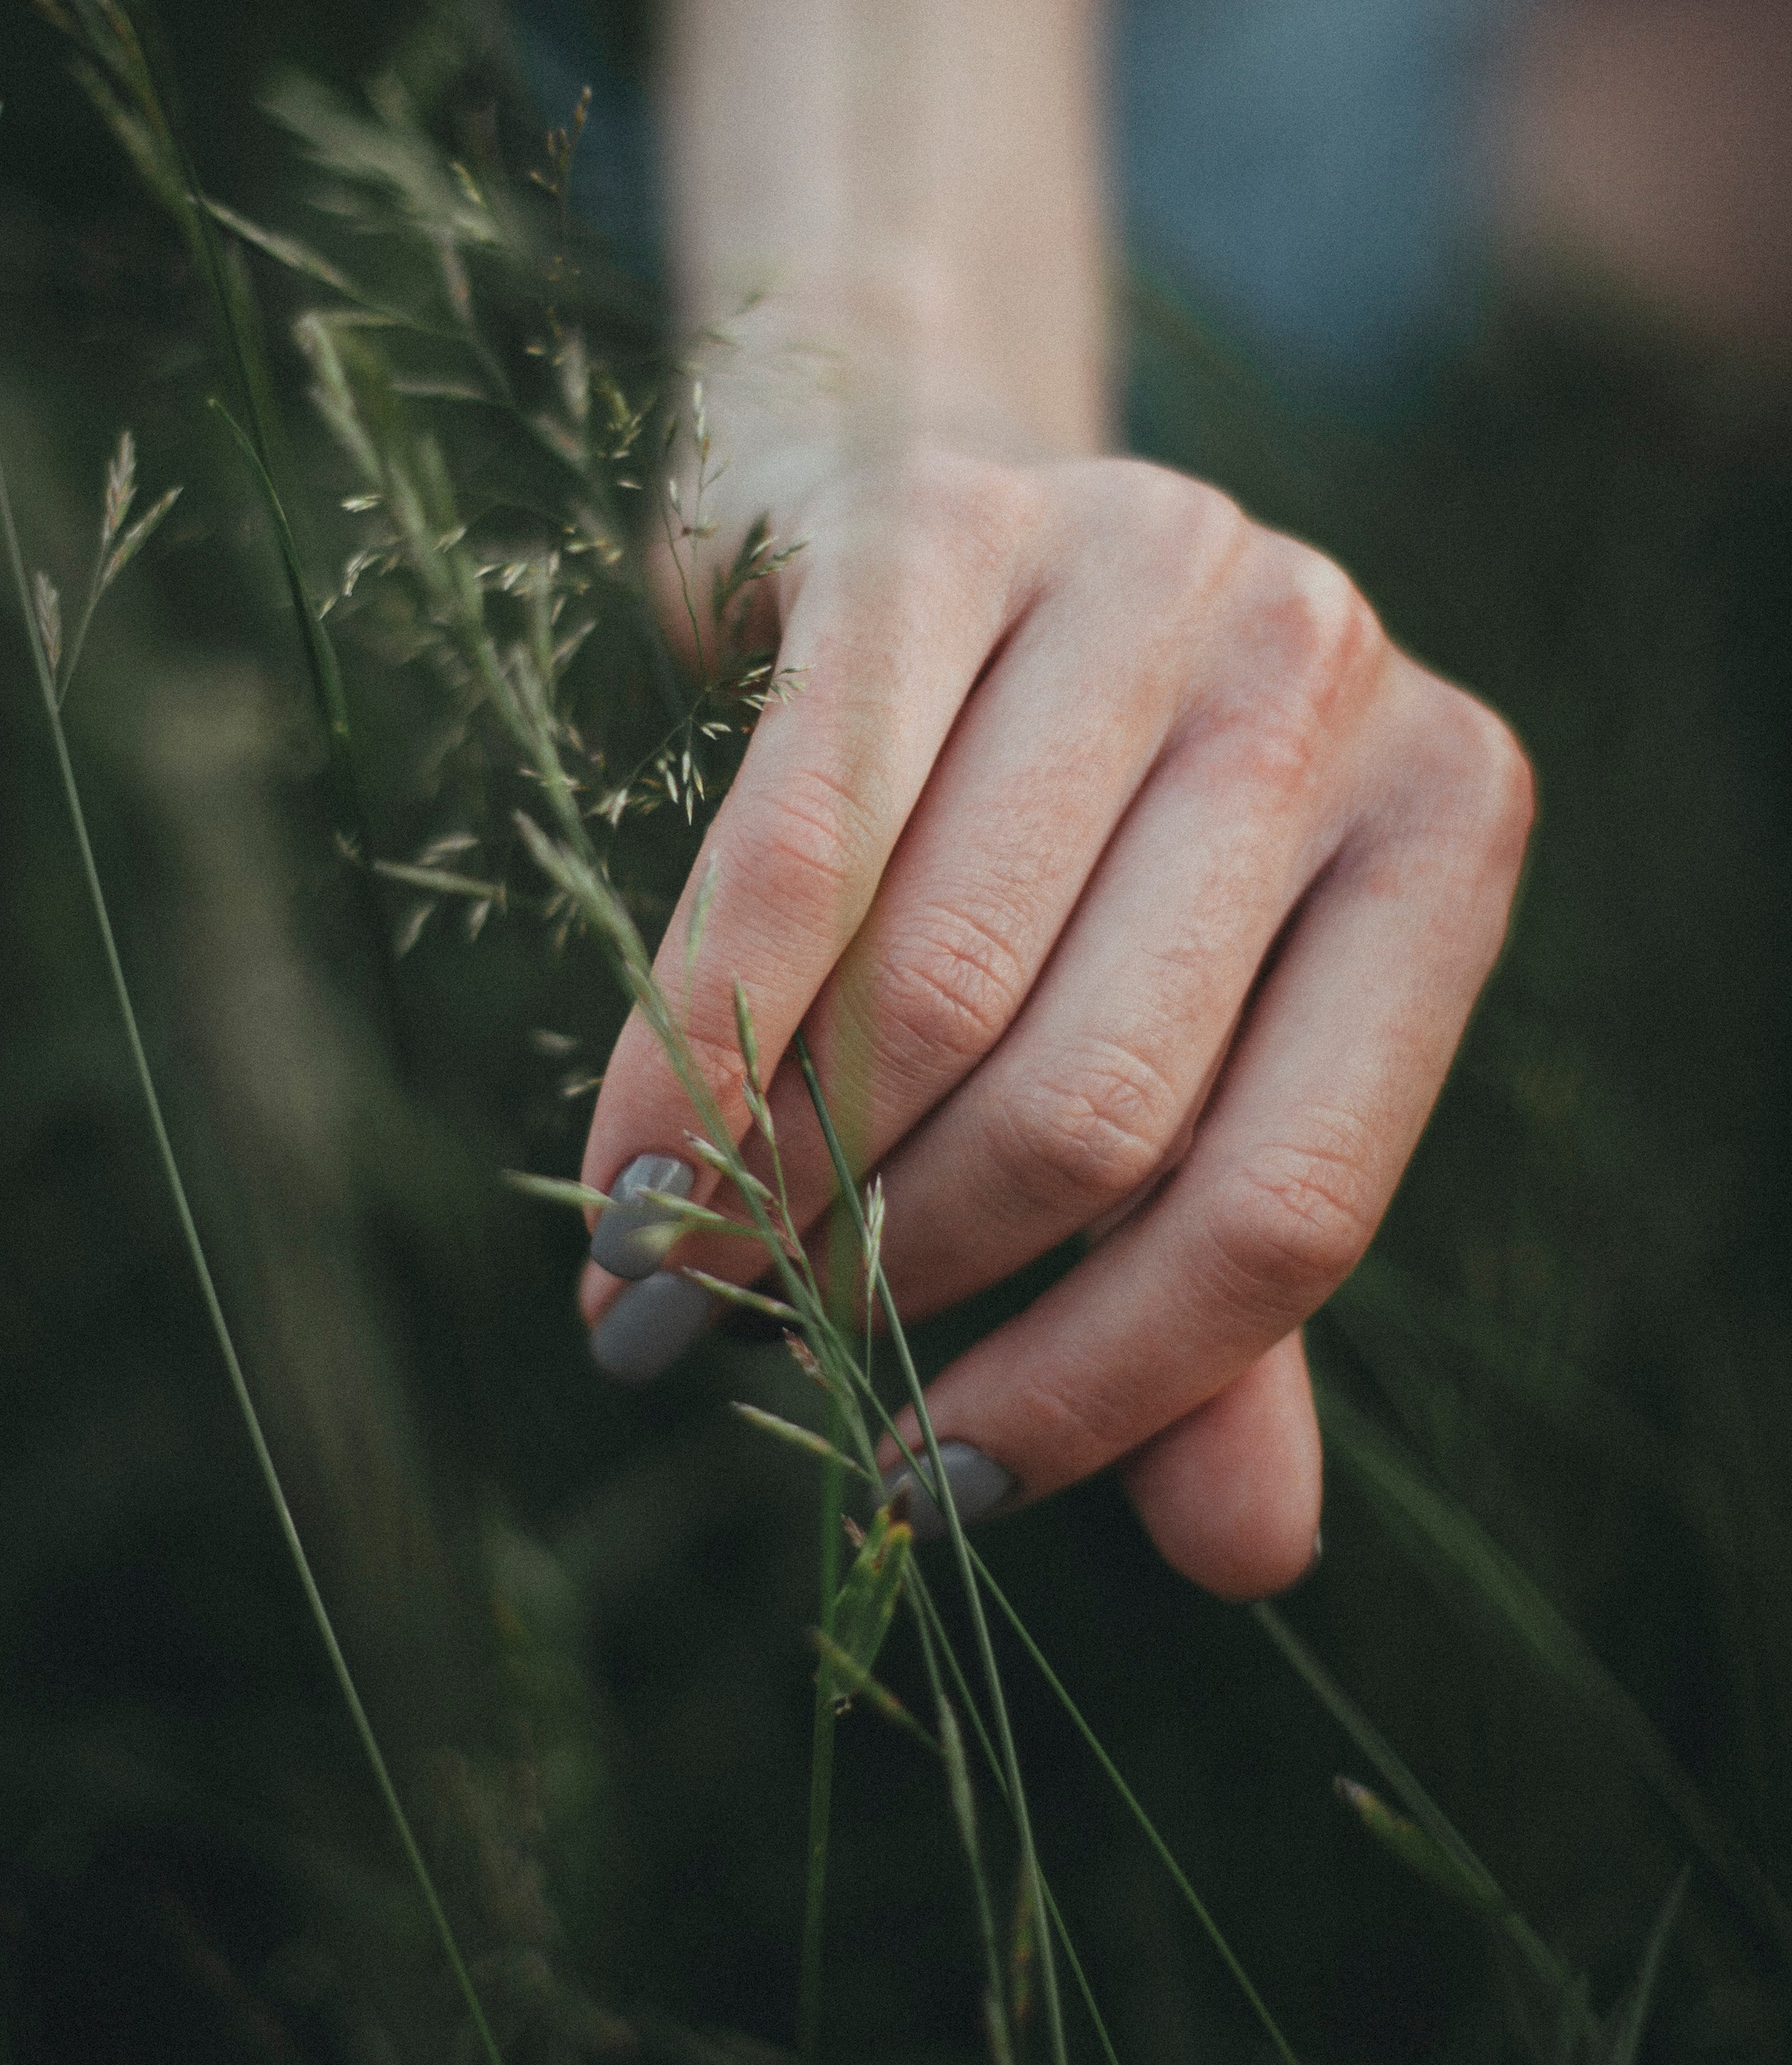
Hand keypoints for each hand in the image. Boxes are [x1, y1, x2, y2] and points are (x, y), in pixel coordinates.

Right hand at [577, 443, 1531, 1599]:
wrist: (916, 509)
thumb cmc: (1067, 823)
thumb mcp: (1186, 1037)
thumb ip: (1219, 1283)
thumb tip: (1239, 1555)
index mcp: (1439, 826)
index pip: (1291, 1202)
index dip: (1102, 1386)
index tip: (929, 1485)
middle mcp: (1324, 676)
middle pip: (1100, 1105)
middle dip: (901, 1275)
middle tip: (758, 1356)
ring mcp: (1142, 567)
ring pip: (935, 990)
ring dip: (774, 1185)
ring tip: (667, 1280)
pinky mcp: (934, 522)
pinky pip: (789, 855)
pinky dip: (685, 1054)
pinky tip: (624, 1176)